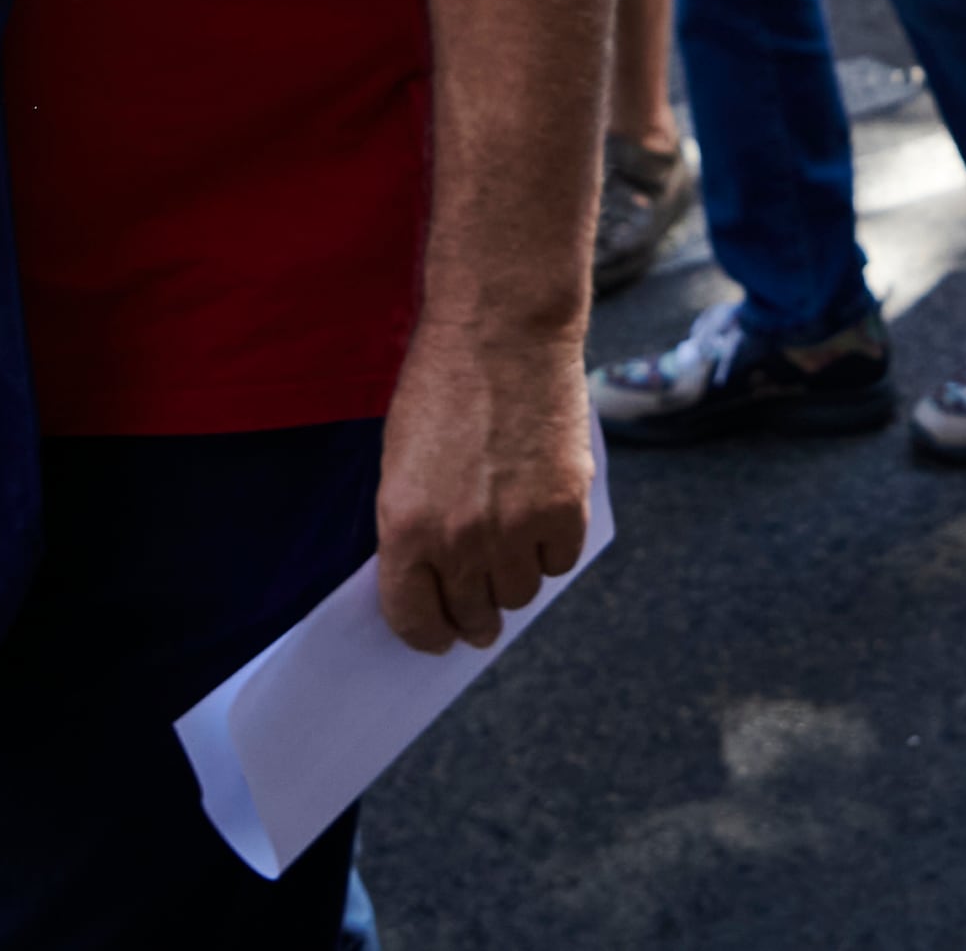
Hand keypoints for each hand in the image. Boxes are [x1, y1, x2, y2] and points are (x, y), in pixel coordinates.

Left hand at [372, 317, 593, 651]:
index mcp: (404, 528)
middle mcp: (459, 538)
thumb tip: (437, 583)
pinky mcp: (564, 507)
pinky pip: (560, 562)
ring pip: (521, 593)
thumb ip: (415, 528)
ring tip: (512, 539)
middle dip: (475, 616)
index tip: (440, 636)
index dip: (428, 635)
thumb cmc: (441, 386)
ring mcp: (515, 527)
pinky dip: (553, 548)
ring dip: (515, 576)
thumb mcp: (400, 463)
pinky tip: (543, 514)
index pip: (413, 619)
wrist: (500, 329)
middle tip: (483, 609)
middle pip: (473, 614)